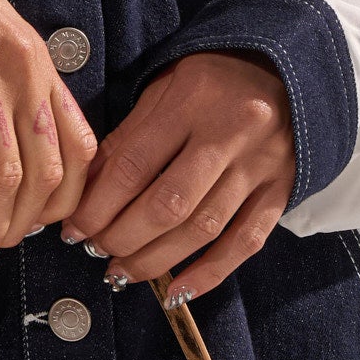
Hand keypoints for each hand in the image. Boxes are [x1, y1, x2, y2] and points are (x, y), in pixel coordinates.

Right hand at [0, 0, 98, 275]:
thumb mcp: (10, 43)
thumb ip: (25, 90)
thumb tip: (22, 150)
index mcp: (44, 72)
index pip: (82, 149)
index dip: (69, 199)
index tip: (48, 225)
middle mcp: (25, 84)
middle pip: (45, 176)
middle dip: (24, 225)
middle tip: (0, 247)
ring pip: (5, 180)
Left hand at [63, 53, 294, 306]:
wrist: (285, 68)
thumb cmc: (213, 77)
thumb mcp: (164, 88)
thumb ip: (128, 137)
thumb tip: (88, 192)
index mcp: (192, 99)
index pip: (134, 165)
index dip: (98, 205)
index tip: (74, 228)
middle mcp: (230, 133)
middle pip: (168, 204)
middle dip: (122, 237)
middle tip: (95, 250)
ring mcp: (260, 165)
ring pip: (203, 229)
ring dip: (156, 260)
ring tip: (122, 272)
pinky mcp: (282, 190)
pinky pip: (246, 242)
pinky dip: (209, 273)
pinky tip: (177, 290)